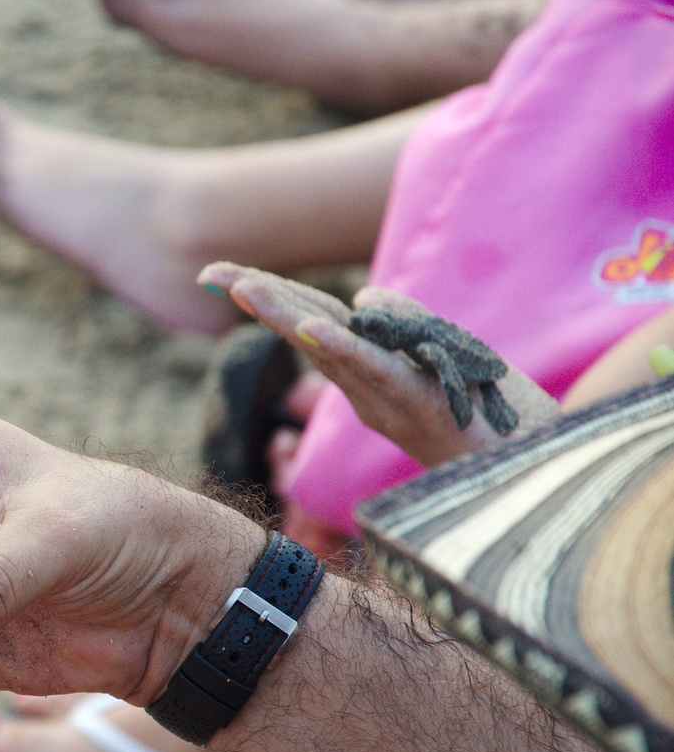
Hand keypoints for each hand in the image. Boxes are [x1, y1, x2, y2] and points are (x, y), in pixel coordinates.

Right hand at [199, 262, 559, 466]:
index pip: (310, 326)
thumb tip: (361, 299)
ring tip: (245, 289)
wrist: (540, 478)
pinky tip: (313, 330)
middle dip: (259, 301)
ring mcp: (392, 402)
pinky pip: (379, 376)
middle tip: (211, 272)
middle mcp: (368, 392)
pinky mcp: (426, 407)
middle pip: (307, 334)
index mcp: (367, 378)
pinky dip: (345, 351)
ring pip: (332, 353)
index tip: (218, 274)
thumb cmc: (493, 423)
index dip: (268, 297)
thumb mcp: (441, 361)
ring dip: (286, 318)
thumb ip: (399, 328)